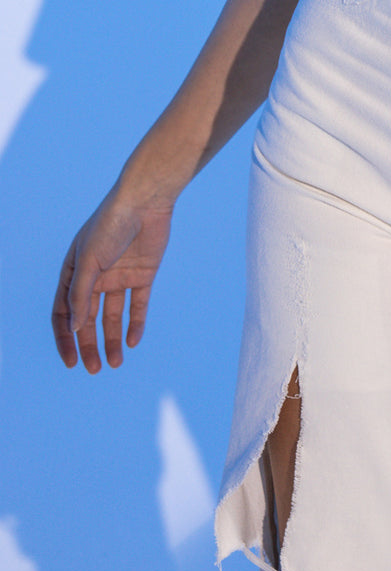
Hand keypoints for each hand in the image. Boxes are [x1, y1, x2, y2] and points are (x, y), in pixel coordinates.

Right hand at [51, 188, 173, 373]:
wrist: (145, 201)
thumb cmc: (110, 225)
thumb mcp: (89, 261)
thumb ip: (81, 294)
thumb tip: (74, 328)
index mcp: (74, 272)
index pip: (64, 312)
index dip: (65, 337)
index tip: (71, 361)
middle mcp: (95, 277)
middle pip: (89, 319)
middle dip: (90, 344)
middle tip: (95, 369)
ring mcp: (119, 276)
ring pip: (113, 316)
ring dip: (113, 339)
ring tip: (115, 363)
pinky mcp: (143, 274)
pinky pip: (138, 304)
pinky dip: (136, 323)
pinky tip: (133, 341)